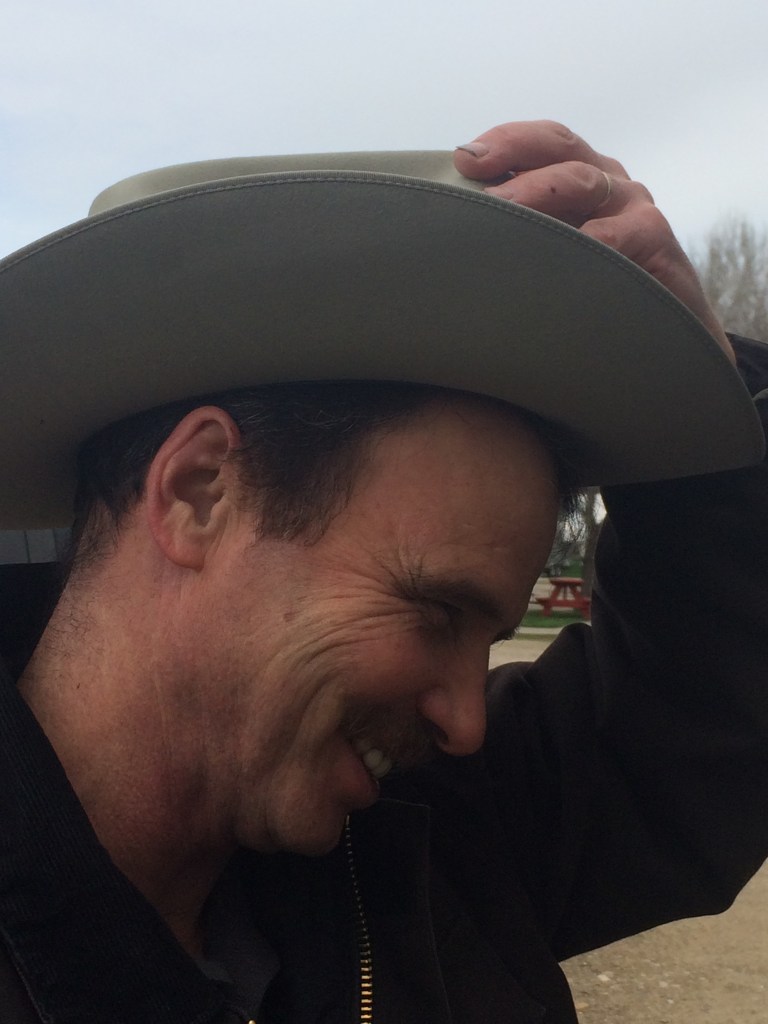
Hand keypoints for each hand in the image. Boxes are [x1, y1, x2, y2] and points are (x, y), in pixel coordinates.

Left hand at [454, 120, 733, 361]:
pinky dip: (588, 240)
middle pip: (558, 147)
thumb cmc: (591, 297)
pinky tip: (557, 252)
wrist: (657, 341)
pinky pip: (619, 232)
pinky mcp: (655, 237)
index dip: (503, 142)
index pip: (538, 142)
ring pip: (581, 182)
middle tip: (471, 172)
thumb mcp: (551, 257)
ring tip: (500, 208)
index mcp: (577, 177)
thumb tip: (450, 229)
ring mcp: (633, 206)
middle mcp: (606, 182)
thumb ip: (517, 234)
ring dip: (537, 191)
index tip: (463, 159)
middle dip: (513, 153)